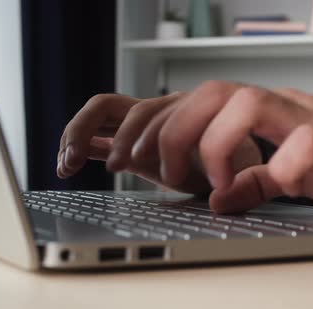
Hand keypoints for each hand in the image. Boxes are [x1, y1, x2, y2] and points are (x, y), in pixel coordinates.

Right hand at [56, 92, 261, 193]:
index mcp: (187, 109)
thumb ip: (240, 178)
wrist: (239, 147)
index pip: (154, 117)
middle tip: (78, 160)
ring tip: (67, 164)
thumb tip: (223, 198)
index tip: (169, 177)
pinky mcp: (133, 141)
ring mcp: (144, 124)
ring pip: (101, 114)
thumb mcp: (245, 164)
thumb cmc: (241, 153)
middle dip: (91, 131)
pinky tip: (68, 165)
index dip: (154, 147)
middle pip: (115, 105)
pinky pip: (100, 133)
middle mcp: (160, 111)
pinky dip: (81, 145)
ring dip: (79, 136)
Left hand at [118, 81, 312, 225]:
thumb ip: (250, 179)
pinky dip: (276, 172)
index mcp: (265, 112)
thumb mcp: (286, 171)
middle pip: (214, 92)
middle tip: (169, 175)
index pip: (197, 99)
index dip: (156, 125)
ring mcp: (312, 122)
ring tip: (217, 185)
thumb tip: (216, 197)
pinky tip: (269, 191)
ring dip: (219, 146)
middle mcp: (283, 108)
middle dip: (174, 132)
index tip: (134, 158)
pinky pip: (304, 149)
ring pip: (251, 103)